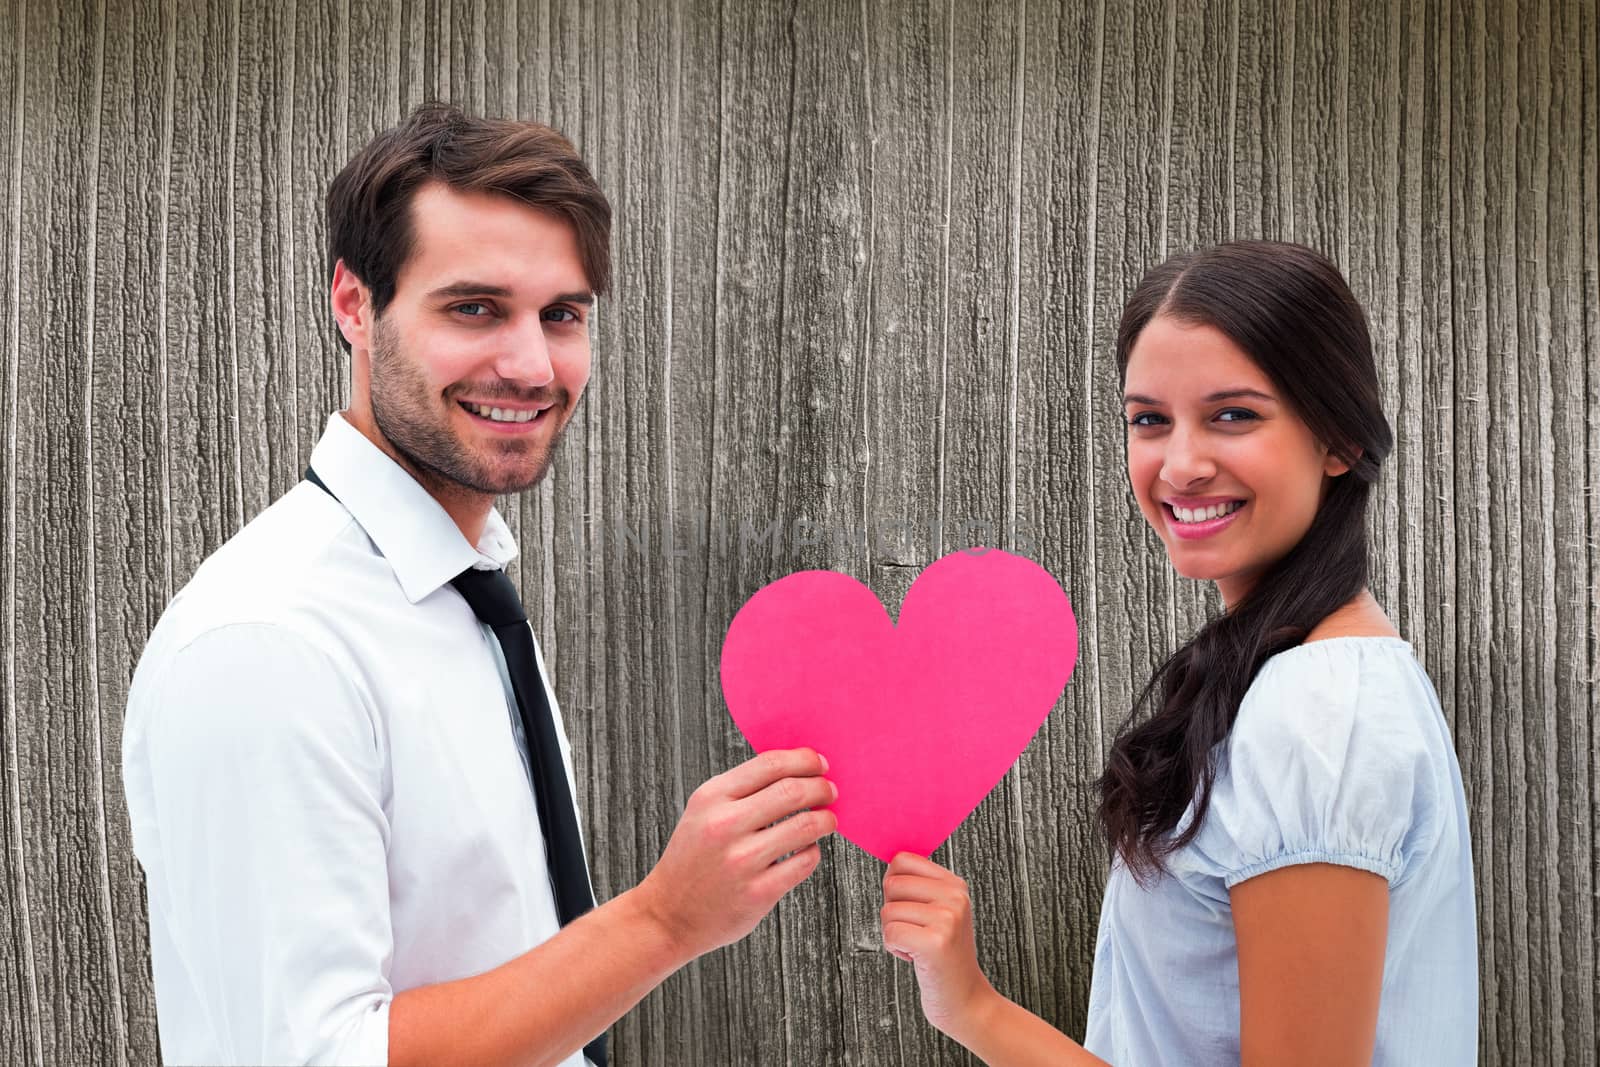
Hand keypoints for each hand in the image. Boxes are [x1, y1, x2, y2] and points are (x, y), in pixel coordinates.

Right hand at [635, 748, 836, 959]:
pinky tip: (807, 850)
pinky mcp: (758, 893)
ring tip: (827, 820)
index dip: (804, 760)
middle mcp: (725, 826)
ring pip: (806, 826)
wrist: (669, 915)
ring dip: (826, 820)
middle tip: (830, 792)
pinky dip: (813, 851)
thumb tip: (799, 771)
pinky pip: (805, 862)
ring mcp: (742, 861)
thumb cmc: (694, 858)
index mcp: (711, 798)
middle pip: (793, 791)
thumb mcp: (704, 811)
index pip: (770, 764)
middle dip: (821, 788)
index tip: (820, 764)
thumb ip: (744, 789)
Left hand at [880, 852, 996, 1037]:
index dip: (893, 884)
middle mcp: (955, 897)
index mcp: (955, 884)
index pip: (903, 859)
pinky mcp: (935, 942)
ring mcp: (947, 918)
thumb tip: (890, 862)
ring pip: (888, 911)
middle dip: (893, 912)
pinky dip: (895, 949)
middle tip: (915, 931)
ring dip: (894, 934)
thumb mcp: (939, 912)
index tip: (908, 906)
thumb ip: (919, 886)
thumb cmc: (943, 956)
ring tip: (918, 947)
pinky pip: (890, 933)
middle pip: (891, 883)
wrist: (965, 999)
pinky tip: (916, 958)